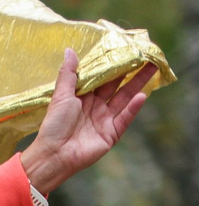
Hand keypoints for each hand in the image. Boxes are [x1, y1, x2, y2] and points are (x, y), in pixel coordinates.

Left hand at [18, 49, 156, 194]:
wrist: (53, 155)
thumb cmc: (54, 125)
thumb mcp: (61, 96)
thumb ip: (68, 74)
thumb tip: (70, 50)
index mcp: (83, 97)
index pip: (102, 78)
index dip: (114, 65)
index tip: (127, 50)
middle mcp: (96, 107)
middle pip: (118, 86)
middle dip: (131, 72)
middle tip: (146, 56)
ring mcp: (105, 120)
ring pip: (125, 98)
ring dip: (138, 84)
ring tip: (151, 69)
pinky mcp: (111, 133)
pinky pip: (125, 118)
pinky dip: (133, 108)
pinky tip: (142, 96)